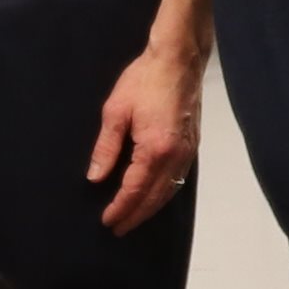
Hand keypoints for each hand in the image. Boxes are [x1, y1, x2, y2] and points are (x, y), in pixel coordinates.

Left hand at [85, 43, 201, 234]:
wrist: (179, 59)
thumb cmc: (144, 80)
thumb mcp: (116, 111)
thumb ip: (106, 148)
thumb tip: (95, 177)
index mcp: (155, 149)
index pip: (135, 189)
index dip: (120, 208)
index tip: (107, 221)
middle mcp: (176, 156)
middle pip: (154, 197)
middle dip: (135, 215)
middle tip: (118, 228)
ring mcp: (188, 152)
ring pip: (169, 191)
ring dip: (151, 208)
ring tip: (133, 218)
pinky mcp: (192, 145)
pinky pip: (178, 179)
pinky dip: (165, 193)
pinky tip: (154, 196)